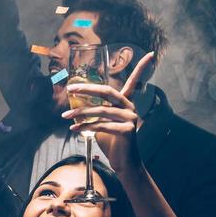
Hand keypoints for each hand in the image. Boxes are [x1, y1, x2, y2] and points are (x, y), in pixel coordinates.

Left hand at [62, 52, 155, 169]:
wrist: (122, 162)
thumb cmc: (111, 141)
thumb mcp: (101, 123)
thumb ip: (93, 113)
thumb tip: (73, 107)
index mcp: (126, 102)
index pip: (134, 81)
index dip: (142, 67)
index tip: (150, 54)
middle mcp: (130, 107)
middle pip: (107, 91)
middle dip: (87, 89)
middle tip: (70, 89)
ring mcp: (130, 118)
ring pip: (100, 111)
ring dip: (80, 113)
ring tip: (65, 116)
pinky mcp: (127, 130)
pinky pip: (101, 125)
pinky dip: (85, 126)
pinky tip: (74, 128)